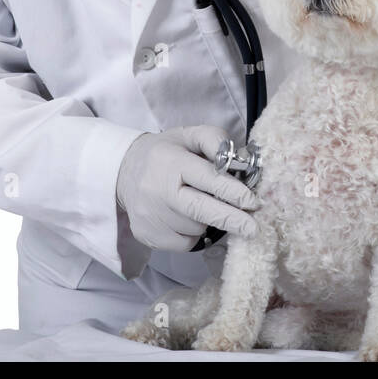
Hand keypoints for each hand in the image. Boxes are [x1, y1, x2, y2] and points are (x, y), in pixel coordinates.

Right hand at [115, 125, 259, 251]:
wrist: (124, 171)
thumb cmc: (166, 152)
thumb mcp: (189, 135)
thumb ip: (215, 141)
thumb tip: (240, 161)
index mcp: (171, 161)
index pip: (206, 178)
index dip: (232, 191)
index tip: (253, 202)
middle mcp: (157, 189)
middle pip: (200, 209)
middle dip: (231, 219)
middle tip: (253, 228)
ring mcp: (150, 215)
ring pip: (195, 227)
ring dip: (209, 220)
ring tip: (201, 204)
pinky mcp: (148, 235)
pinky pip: (184, 243)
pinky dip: (194, 234)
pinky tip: (188, 218)